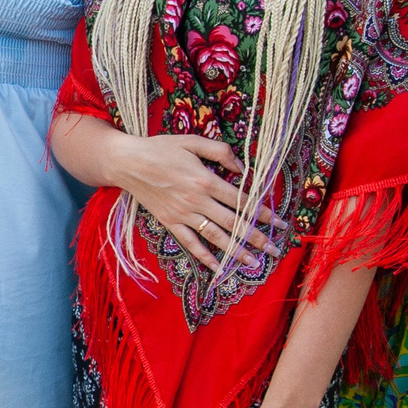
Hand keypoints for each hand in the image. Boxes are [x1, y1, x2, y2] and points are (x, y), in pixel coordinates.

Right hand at [113, 134, 273, 270]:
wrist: (127, 162)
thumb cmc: (160, 148)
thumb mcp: (192, 141)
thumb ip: (220, 151)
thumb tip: (242, 168)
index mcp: (205, 180)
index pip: (241, 201)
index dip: (263, 213)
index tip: (279, 223)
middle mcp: (197, 201)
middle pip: (233, 222)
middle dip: (257, 237)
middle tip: (275, 250)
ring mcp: (183, 214)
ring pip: (215, 236)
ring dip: (236, 251)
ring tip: (254, 262)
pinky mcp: (169, 222)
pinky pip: (189, 242)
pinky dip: (204, 256)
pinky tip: (217, 267)